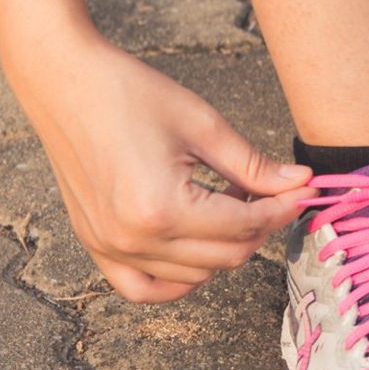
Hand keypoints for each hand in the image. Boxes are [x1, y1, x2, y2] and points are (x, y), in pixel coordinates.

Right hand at [4, 31, 314, 302]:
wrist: (64, 81)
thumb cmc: (129, 92)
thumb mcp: (203, 125)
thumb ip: (254, 165)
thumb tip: (300, 184)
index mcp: (162, 208)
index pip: (245, 226)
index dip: (282, 208)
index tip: (304, 191)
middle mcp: (134, 239)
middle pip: (226, 256)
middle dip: (260, 226)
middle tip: (271, 191)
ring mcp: (110, 247)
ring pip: (195, 275)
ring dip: (224, 246)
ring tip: (228, 201)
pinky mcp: (95, 245)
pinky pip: (144, 288)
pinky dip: (178, 278)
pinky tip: (197, 248)